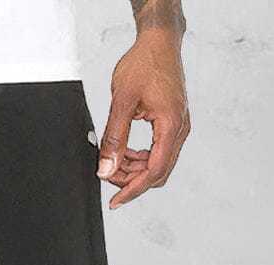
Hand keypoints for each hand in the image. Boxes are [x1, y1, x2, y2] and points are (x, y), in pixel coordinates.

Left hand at [97, 30, 188, 208]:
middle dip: (131, 181)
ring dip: (134, 170)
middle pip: (157, 173)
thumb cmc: (144, 63)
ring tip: (112, 163)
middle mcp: (179, 129)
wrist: (158, 42)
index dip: (132, 190)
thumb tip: (106, 168)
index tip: (115, 202)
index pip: (153, 172)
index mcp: (171, 125)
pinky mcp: (172, 124)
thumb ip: (114, 138)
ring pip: (157, 165)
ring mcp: (178, 127)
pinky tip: (124, 154)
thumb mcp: (122, 101)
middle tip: (108, 175)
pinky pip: (158, 152)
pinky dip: (139, 159)